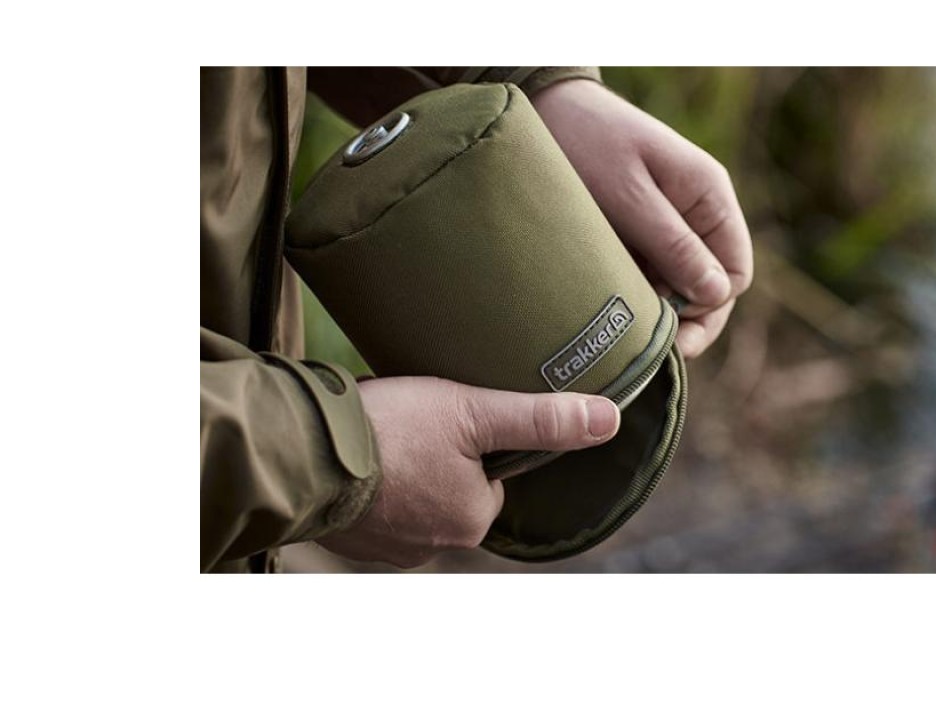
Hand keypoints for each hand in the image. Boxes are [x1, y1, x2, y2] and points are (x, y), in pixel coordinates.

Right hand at [319, 377, 619, 567]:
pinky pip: (378, 510)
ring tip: (389, 435)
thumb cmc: (392, 432)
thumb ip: (541, 419)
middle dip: (442, 456)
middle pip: (456, 488)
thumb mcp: (475, 411)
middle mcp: (435, 547)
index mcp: (471, 519)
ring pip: (416, 498)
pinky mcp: (352, 542)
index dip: (480, 441)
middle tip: (418, 421)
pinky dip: (374, 486)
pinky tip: (363, 458)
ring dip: (406, 471)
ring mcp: (389, 549)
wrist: (301, 453)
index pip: (495, 477)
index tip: (456, 416)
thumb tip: (610, 419)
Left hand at [532, 79, 752, 357]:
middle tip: (643, 350)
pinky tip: (607, 306)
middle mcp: (697, 211)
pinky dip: (633, 291)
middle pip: (710, 284)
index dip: (710, 311)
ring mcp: (668, 219)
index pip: (735, 274)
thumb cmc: (587, 142)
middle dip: (683, 318)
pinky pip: (648, 270)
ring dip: (654, 307)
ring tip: (618, 328)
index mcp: (710, 197)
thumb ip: (673, 244)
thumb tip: (717, 295)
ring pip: (677, 282)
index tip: (672, 337)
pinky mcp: (637, 227)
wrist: (543, 103)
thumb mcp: (629, 196)